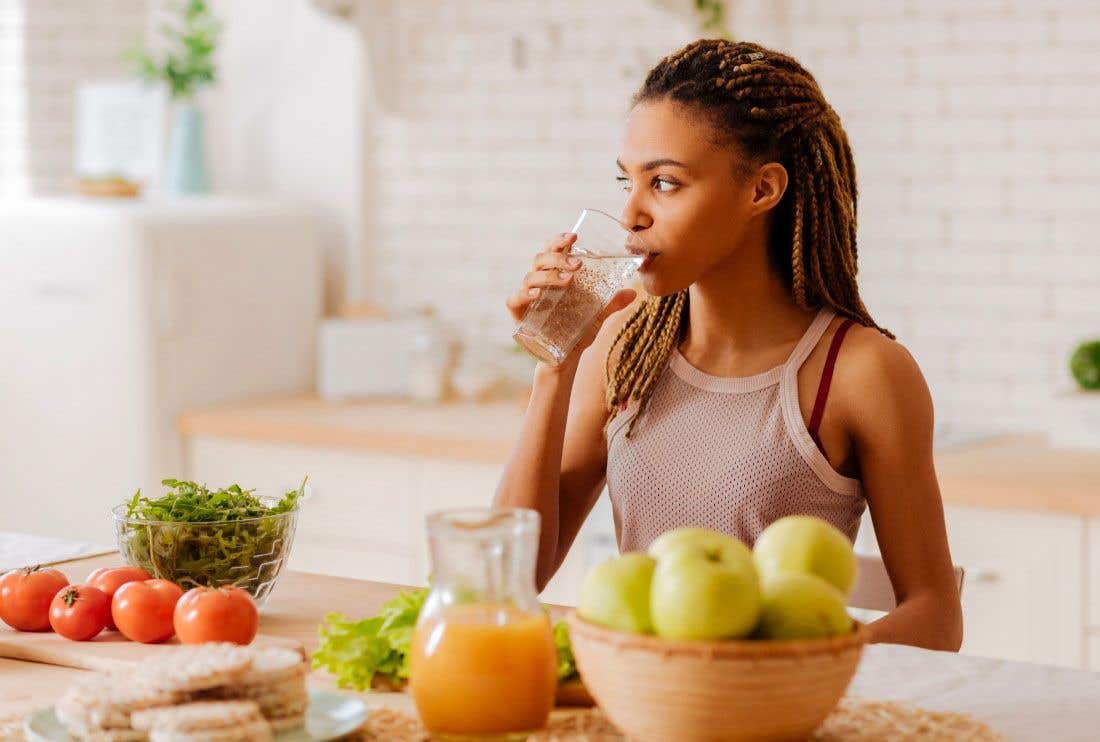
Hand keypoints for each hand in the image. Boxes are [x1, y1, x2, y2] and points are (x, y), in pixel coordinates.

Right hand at [507, 233, 636, 370]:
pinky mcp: (519, 315)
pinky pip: (514, 300)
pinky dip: (524, 295)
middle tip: (577, 264)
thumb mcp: (597, 317)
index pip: (553, 251)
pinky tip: (538, 294)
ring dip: (548, 275)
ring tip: (568, 280)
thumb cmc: (577, 332)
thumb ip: (611, 304)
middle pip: (540, 259)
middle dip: (558, 257)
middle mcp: (539, 283)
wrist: (565, 359)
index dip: (560, 241)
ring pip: (530, 276)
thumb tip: (633, 293)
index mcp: (556, 276)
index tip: (574, 237)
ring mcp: (528, 298)